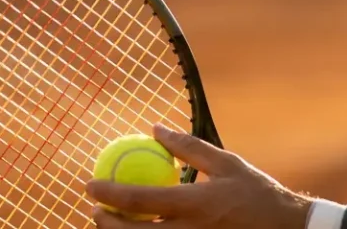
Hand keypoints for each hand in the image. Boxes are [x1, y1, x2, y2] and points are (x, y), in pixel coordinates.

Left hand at [86, 124, 310, 228]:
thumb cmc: (256, 193)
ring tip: (112, 221)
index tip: (90, 184)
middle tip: (95, 209)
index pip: (140, 200)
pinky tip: (142, 228)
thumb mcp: (227, 163)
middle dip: (105, 223)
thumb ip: (189, 147)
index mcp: (195, 204)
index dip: (108, 193)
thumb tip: (155, 127)